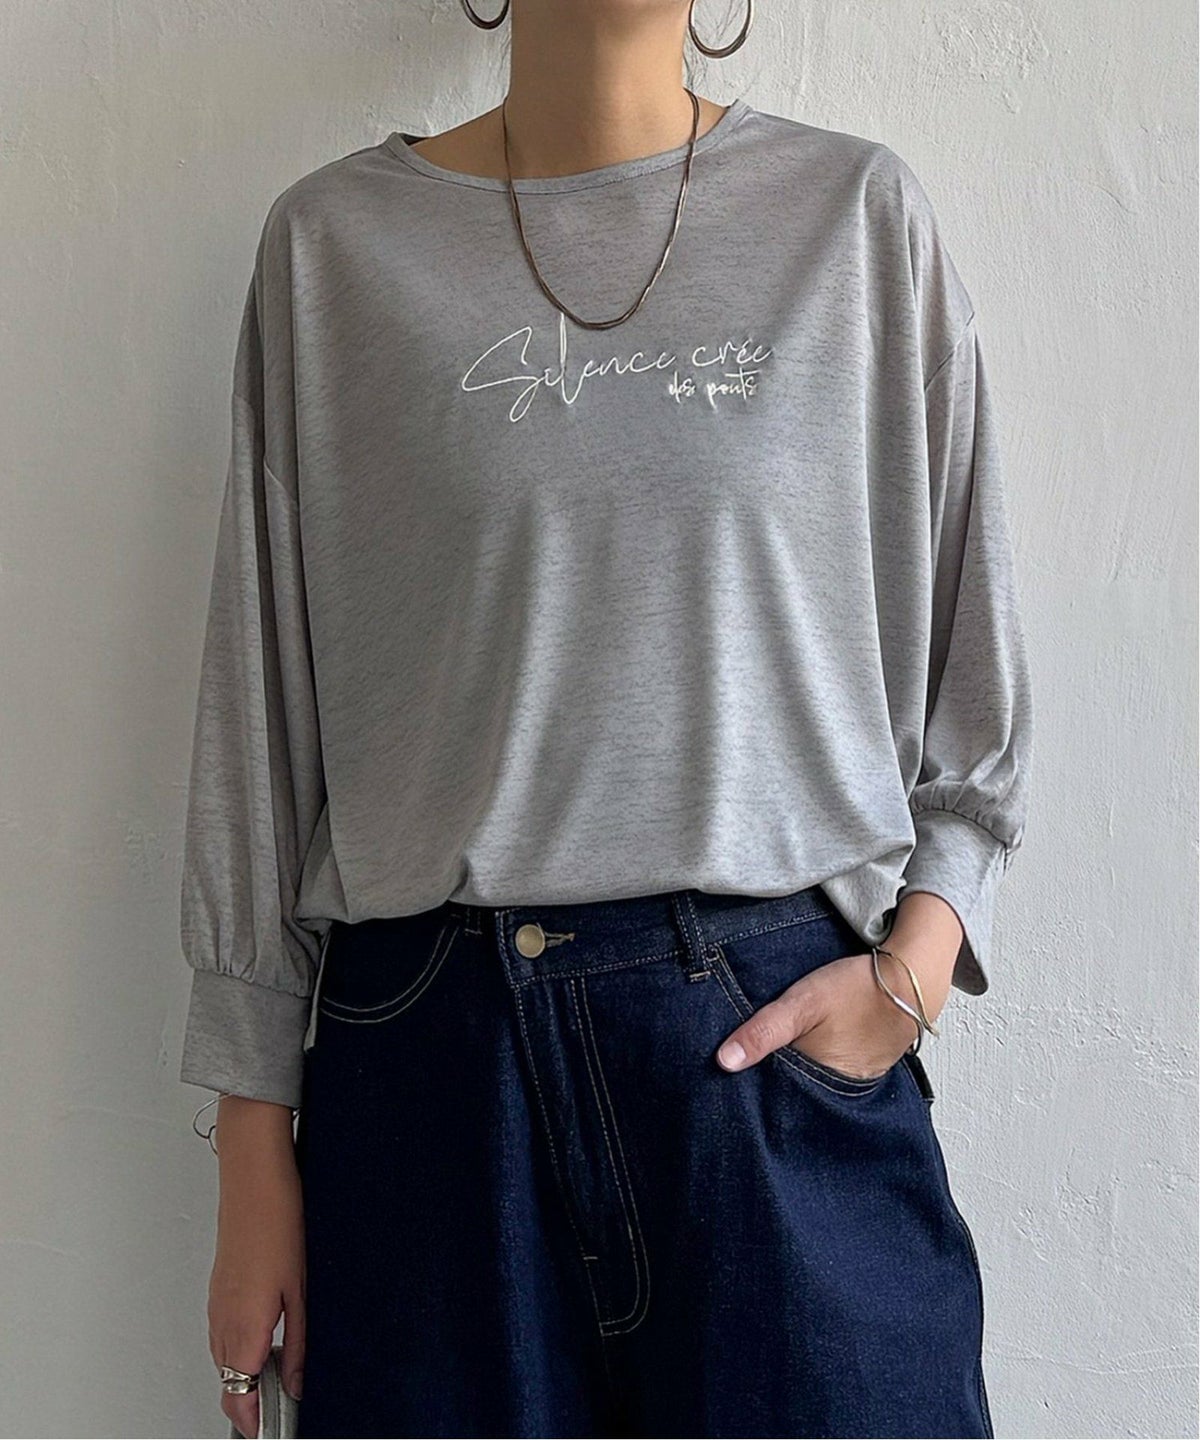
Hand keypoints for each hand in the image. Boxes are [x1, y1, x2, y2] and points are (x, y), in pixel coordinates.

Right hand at [208, 1096, 306, 1437]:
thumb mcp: (300, 1289)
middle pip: (227, 1384)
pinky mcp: (218, 1290)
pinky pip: (222, 1334)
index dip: (253, 1419)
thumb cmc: (279, 1222)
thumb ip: (296, 1342)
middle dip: (250, 1402)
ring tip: (279, 1373)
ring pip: (223, 1360)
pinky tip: (265, 1337)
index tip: (271, 1427)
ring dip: (244, 1374)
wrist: (254, 1178)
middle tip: (282, 1403)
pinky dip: (238, 1347)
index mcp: (245, 1326)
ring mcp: (216, 1305)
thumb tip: (297, 1381)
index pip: (238, 1396)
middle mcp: (222, 1321)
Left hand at [715, 892, 961, 1077]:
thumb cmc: (856, 988)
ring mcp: (857, 1081)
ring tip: (785, 1047)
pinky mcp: (869, 1067)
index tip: (735, 1068)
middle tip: (757, 1053)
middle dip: (775, 1074)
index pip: (774, 1090)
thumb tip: (723, 1062)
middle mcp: (838, 1090)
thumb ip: (762, 1032)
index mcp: (819, 1081)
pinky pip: (836, 1071)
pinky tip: (815, 1044)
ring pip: (815, 1080)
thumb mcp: (801, 1003)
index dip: (755, 1077)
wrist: (911, 978)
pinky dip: (822, 1061)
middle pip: (795, 1087)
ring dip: (800, 1067)